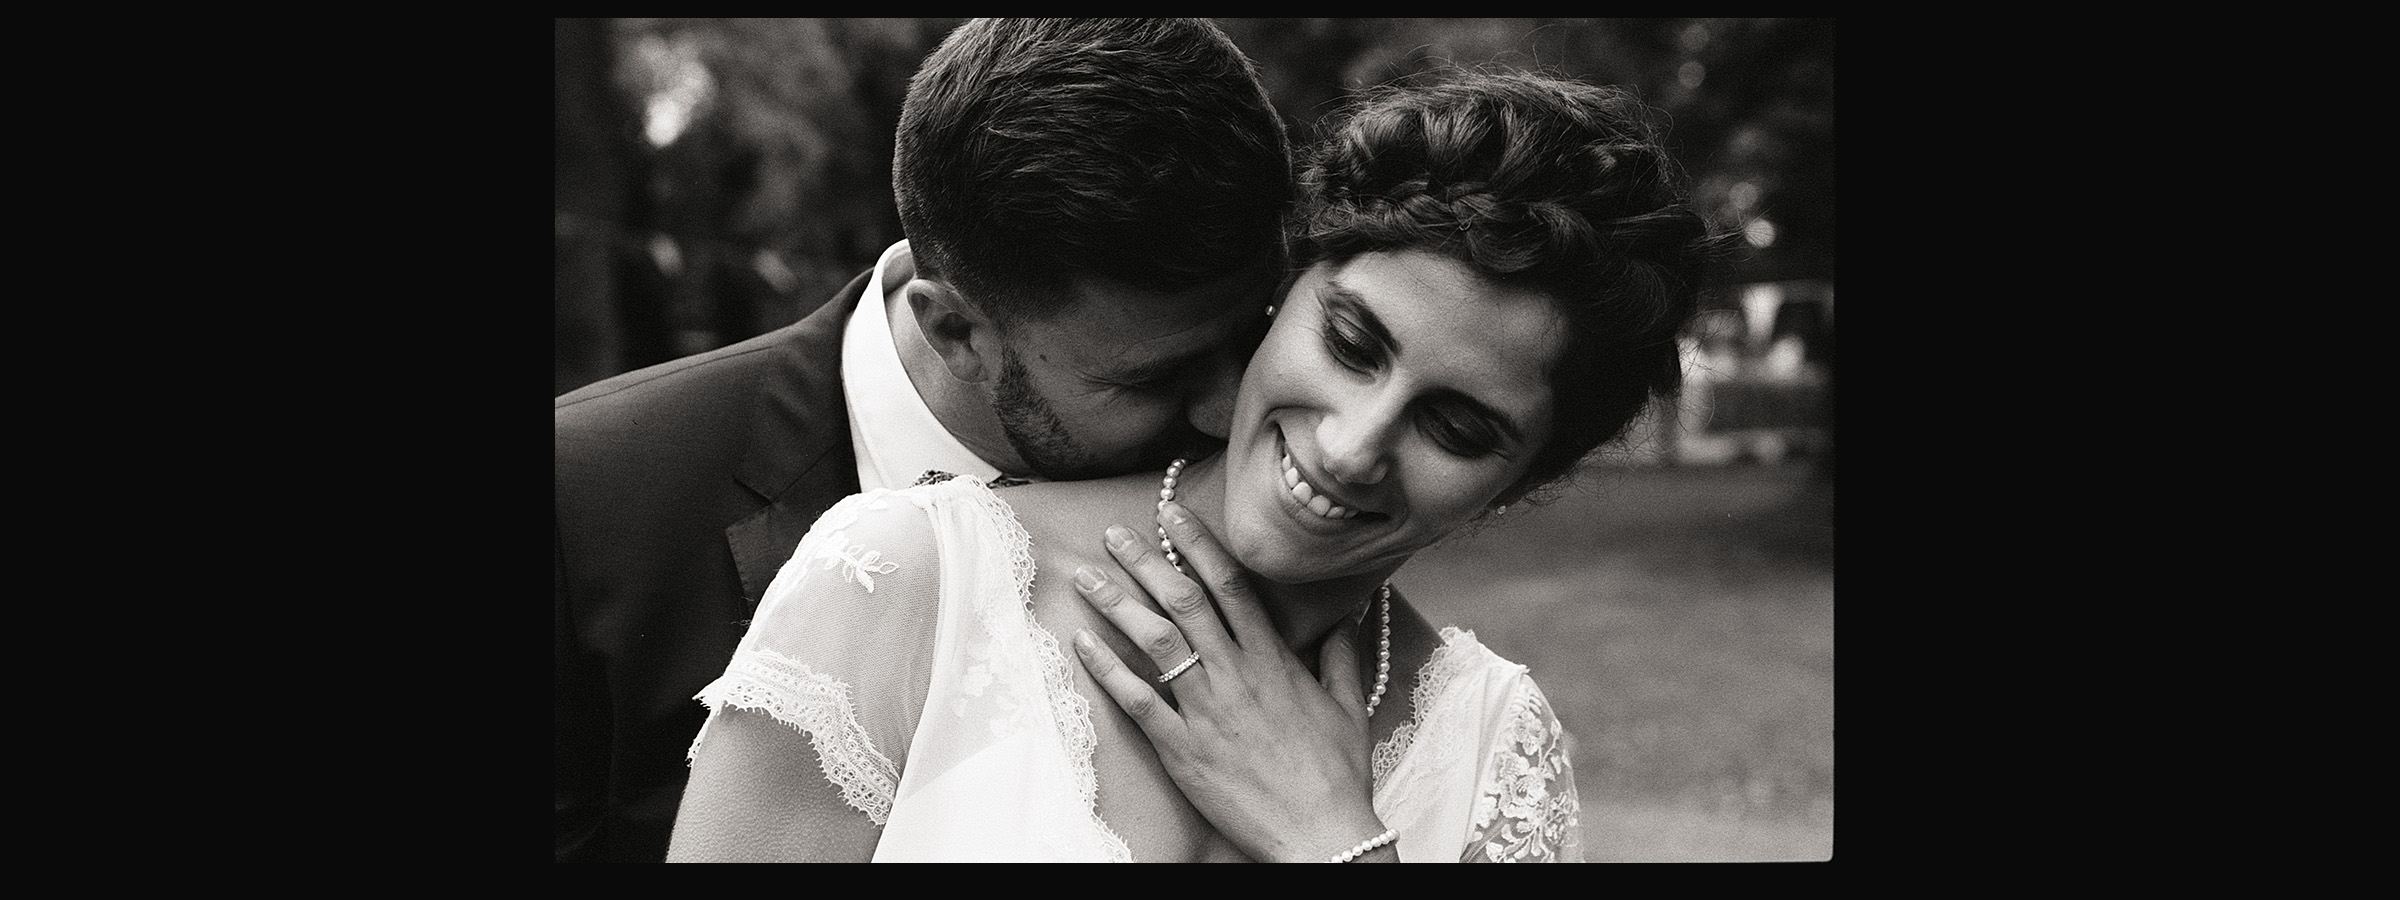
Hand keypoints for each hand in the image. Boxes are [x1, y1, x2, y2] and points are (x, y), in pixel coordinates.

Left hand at [1068, 501, 1392, 862]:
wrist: (1321, 833)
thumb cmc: (1336, 775)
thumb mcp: (1348, 707)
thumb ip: (1341, 657)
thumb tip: (1348, 618)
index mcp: (1273, 661)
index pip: (1230, 587)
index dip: (1197, 545)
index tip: (1171, 515)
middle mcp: (1236, 676)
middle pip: (1184, 602)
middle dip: (1145, 562)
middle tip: (1115, 533)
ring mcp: (1206, 712)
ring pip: (1156, 643)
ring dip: (1117, 605)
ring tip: (1087, 577)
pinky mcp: (1183, 750)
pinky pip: (1138, 702)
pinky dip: (1108, 670)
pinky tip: (1083, 643)